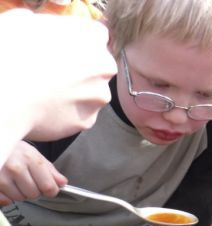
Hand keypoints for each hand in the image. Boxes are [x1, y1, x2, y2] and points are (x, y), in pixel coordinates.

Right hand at [0, 10, 116, 144]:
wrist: (7, 94)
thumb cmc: (11, 52)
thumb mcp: (23, 23)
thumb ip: (44, 24)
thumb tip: (37, 27)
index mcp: (92, 36)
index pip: (95, 35)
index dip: (78, 41)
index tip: (61, 47)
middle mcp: (105, 67)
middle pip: (99, 66)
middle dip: (82, 68)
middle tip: (53, 71)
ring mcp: (98, 96)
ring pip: (92, 92)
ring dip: (76, 92)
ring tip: (47, 92)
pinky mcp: (88, 121)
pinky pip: (80, 115)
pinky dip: (68, 112)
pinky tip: (47, 108)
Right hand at [0, 141, 66, 204]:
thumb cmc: (13, 150)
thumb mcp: (34, 154)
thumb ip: (50, 170)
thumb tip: (62, 183)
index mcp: (30, 159)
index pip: (48, 186)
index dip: (51, 190)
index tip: (48, 188)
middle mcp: (15, 167)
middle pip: (34, 194)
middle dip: (34, 190)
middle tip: (28, 181)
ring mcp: (1, 176)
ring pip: (19, 198)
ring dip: (20, 193)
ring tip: (15, 181)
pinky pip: (5, 200)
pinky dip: (7, 196)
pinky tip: (6, 185)